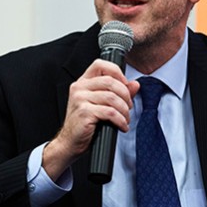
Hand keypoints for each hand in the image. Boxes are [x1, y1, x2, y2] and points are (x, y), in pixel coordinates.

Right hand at [42, 59, 139, 179]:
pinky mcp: (84, 112)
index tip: (125, 85)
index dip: (117, 72)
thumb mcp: (102, 104)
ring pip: (112, 98)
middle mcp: (79, 88)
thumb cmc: (85, 123)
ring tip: (125, 118)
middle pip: (110, 82)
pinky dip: (120, 120)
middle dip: (125, 95)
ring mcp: (80, 99)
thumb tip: (135, 84)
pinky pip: (110, 112)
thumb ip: (119, 92)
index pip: (100, 65)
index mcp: (83, 82)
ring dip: (124, 110)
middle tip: (129, 107)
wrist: (70, 142)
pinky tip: (122, 125)